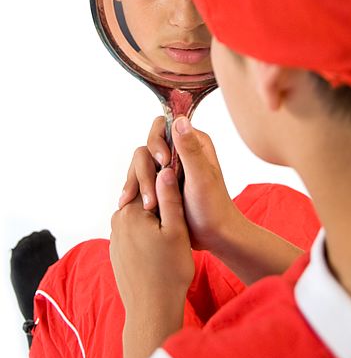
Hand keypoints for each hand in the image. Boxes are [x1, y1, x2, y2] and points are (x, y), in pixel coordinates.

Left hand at [110, 168, 193, 311]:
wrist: (151, 310)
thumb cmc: (169, 272)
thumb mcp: (176, 230)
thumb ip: (169, 197)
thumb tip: (165, 169)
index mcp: (129, 211)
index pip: (146, 179)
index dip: (165, 177)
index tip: (180, 182)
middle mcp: (117, 220)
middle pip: (141, 195)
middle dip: (160, 196)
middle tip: (182, 204)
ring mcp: (115, 237)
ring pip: (139, 213)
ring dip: (155, 214)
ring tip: (175, 224)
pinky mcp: (118, 250)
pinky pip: (134, 230)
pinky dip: (148, 229)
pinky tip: (162, 242)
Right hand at [119, 116, 243, 252]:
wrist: (214, 237)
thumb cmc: (213, 208)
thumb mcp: (201, 177)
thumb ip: (189, 149)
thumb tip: (180, 120)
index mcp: (194, 142)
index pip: (162, 126)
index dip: (157, 142)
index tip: (163, 163)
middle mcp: (180, 151)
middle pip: (146, 147)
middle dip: (145, 170)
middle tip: (152, 195)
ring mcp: (168, 168)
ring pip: (140, 164)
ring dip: (139, 183)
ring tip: (148, 206)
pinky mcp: (160, 183)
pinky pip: (139, 178)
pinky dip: (134, 189)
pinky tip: (130, 204)